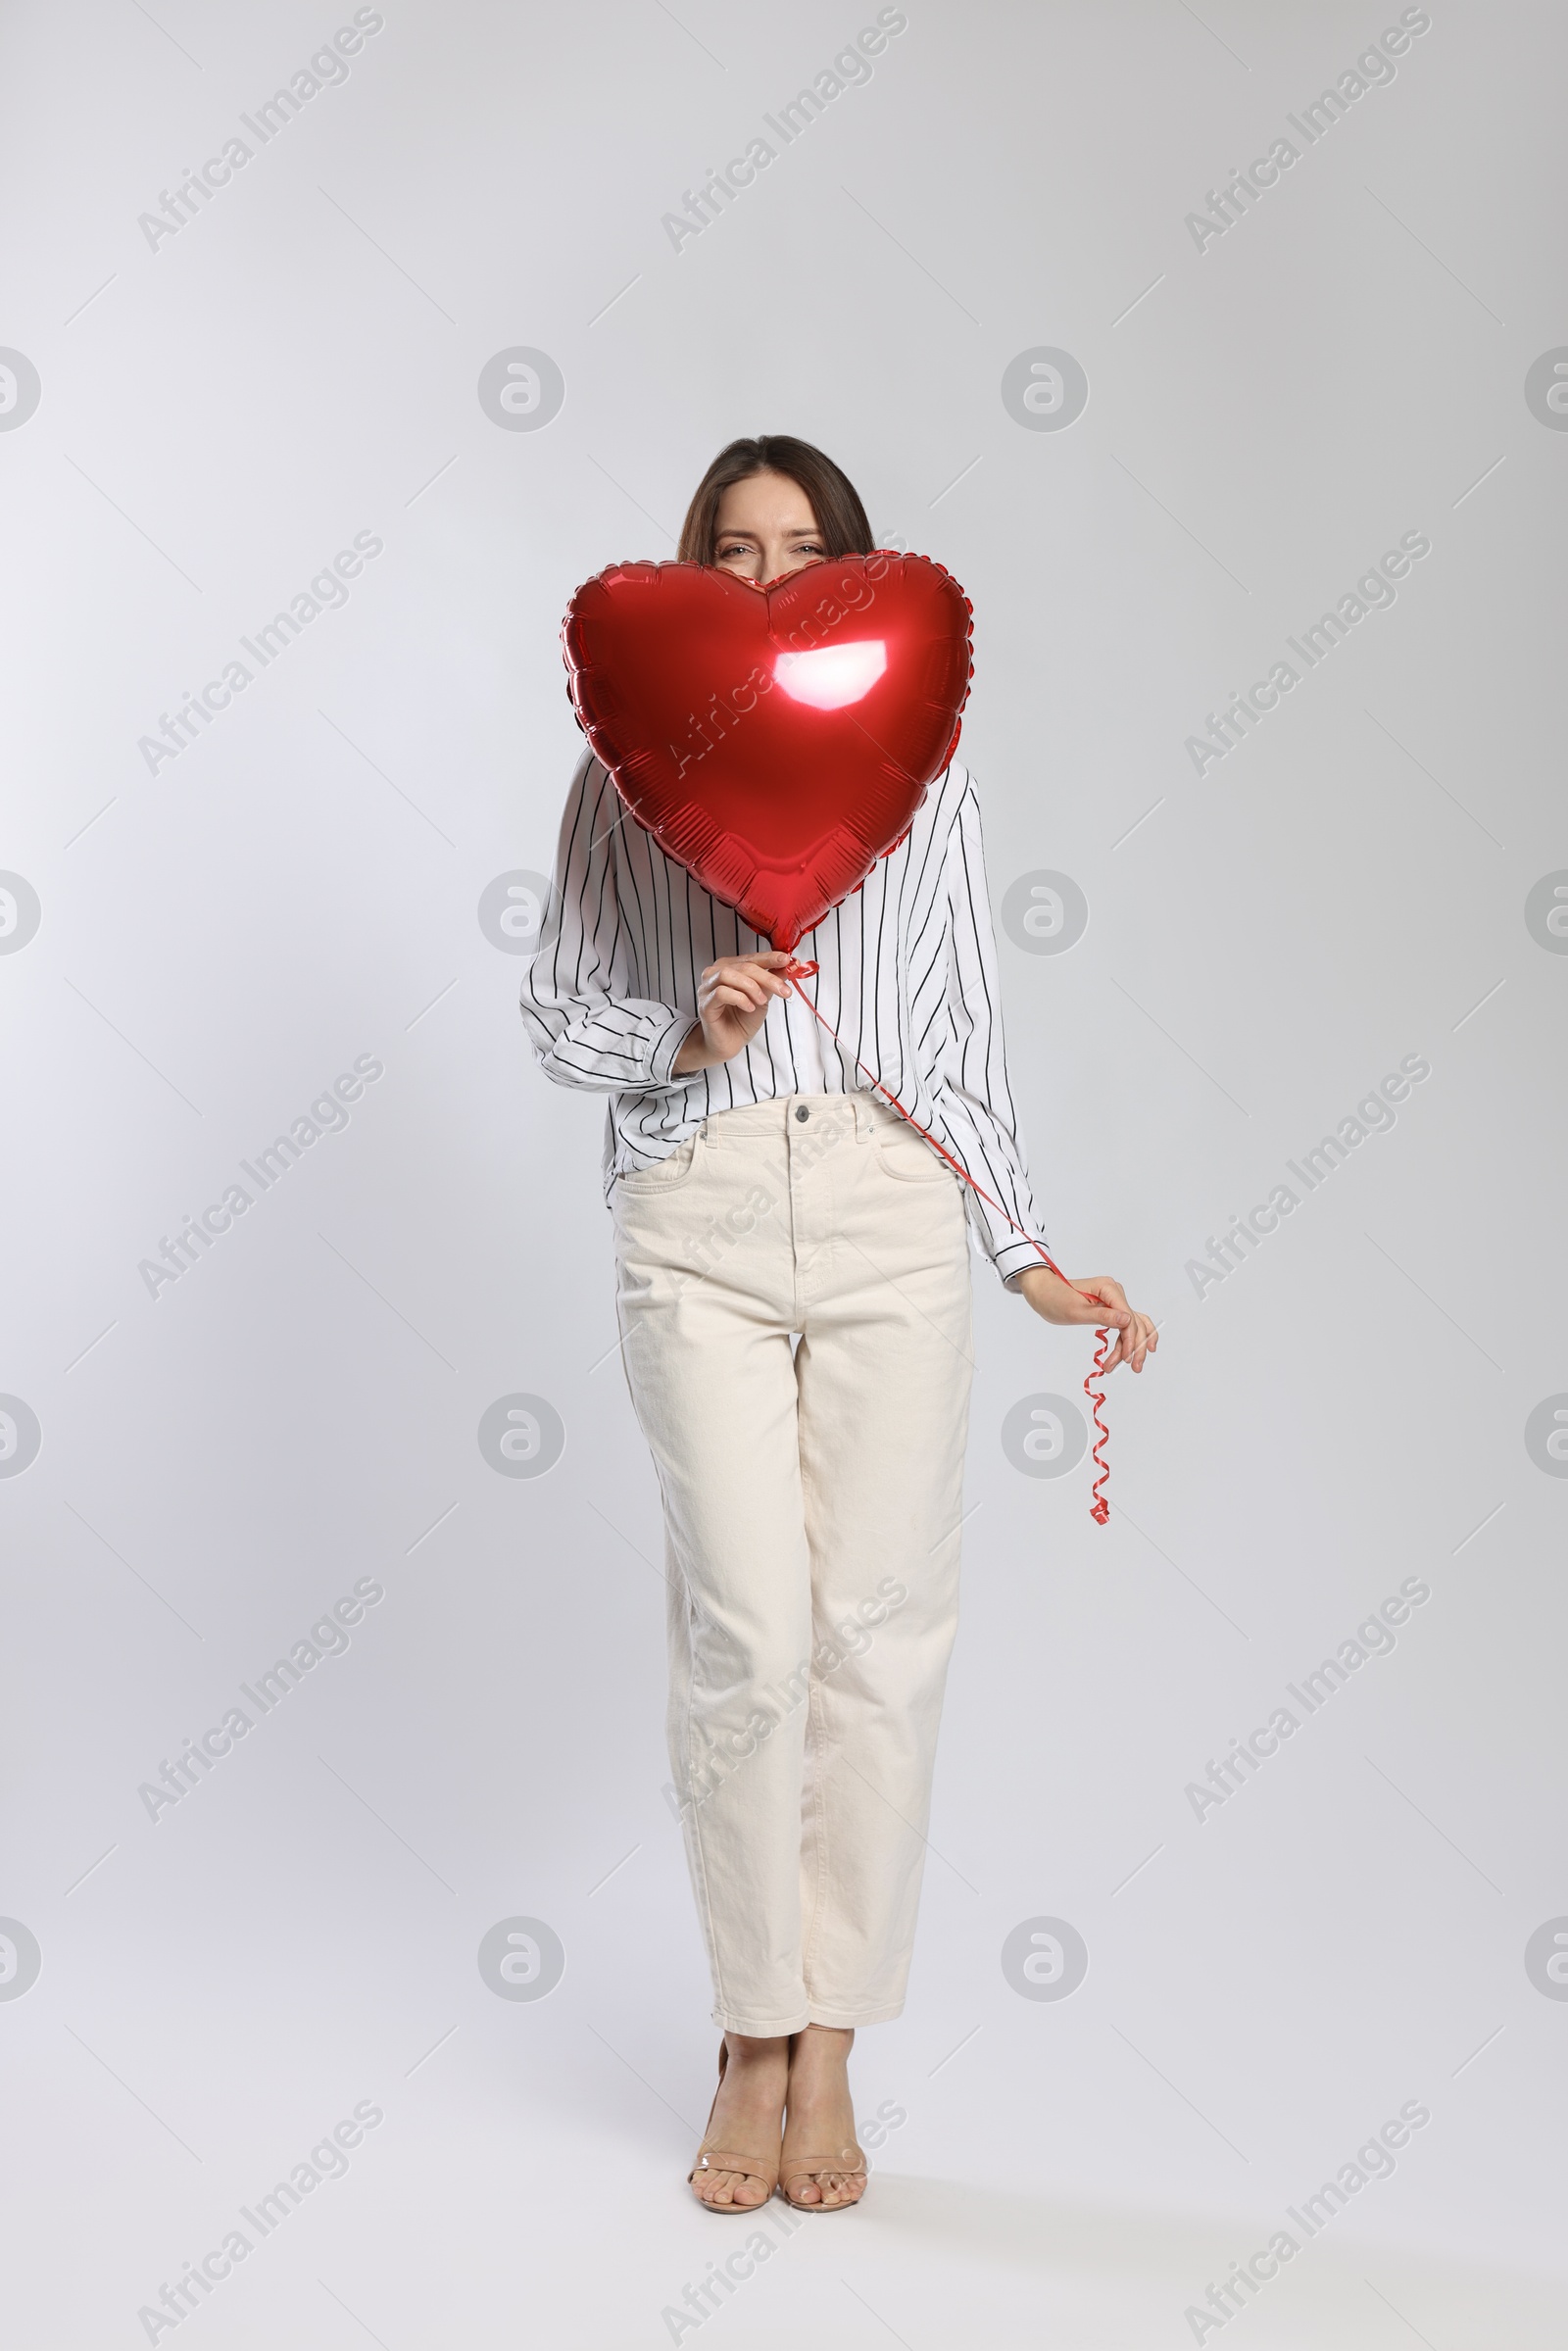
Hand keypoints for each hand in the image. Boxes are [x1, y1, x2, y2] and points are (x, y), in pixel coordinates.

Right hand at [672, 951, 794, 1074]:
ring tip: (761, 1001)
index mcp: (729, 967)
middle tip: (782, 990)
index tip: (786, 960)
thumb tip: (789, 965)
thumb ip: (772, 981)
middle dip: (767, 977)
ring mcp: (707, 988)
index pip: (751, 958)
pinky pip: (721, 993)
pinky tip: (749, 1007)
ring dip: (750, 986)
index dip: (769, 958)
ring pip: (728, 974)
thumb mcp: (763, 997)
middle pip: (743, 966)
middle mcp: (715, 974)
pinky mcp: (705, 1004)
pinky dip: (739, 998)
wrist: (730, 1044)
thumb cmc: (742, 1019)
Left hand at [1014, 1268, 1158, 1374]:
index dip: (1130, 1339)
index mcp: (1108, 1288)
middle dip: (1136, 1346)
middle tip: (1134, 1368)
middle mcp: (1115, 1292)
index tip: (1126, 1358)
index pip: (1128, 1316)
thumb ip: (1103, 1316)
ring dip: (1131, 1346)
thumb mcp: (1076, 1311)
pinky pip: (1124, 1324)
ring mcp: (1113, 1300)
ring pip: (1132, 1325)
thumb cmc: (1055, 1298)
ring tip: (1122, 1365)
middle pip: (1135, 1322)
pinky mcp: (1109, 1307)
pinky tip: (1129, 1352)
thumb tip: (1127, 1320)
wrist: (1043, 1292)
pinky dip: (1126, 1339)